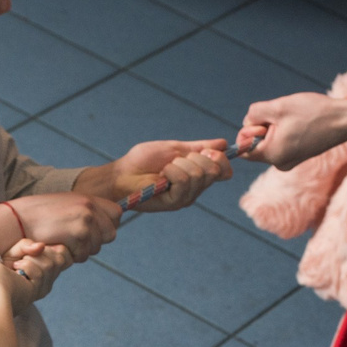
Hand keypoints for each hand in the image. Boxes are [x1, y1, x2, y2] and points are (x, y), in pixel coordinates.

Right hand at [4, 191, 119, 262]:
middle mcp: (90, 208)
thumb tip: (108, 228)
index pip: (117, 214)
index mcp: (88, 198)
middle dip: (95, 242)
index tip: (95, 231)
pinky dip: (70, 256)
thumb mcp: (66, 205)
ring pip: (95, 248)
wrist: (18, 219)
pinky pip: (82, 255)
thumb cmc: (40, 215)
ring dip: (81, 250)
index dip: (108, 225)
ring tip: (62, 241)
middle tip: (75, 240)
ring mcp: (85, 222)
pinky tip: (57, 245)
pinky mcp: (77, 236)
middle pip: (110, 235)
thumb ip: (86, 212)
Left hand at [4, 238, 71, 301]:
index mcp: (48, 271)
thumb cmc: (3, 267)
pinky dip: (26, 266)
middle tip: (24, 257)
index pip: (66, 258)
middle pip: (59, 259)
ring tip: (18, 264)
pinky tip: (15, 269)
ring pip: (49, 265)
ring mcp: (43, 288)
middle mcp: (49, 281)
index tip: (38, 250)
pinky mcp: (36, 292)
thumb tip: (40, 246)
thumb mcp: (16, 251)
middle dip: (41, 252)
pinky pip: (39, 273)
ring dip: (30, 259)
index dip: (57, 249)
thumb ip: (27, 245)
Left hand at [99, 138, 231, 211]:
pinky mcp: (175, 202)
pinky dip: (172, 172)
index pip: (225, 171)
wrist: (122, 174)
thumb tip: (223, 143)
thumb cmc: (143, 161)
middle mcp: (196, 188)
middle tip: (175, 160)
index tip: (207, 150)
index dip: (221, 159)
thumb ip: (198, 147)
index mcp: (198, 175)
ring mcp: (186, 197)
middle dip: (196, 157)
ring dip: (179, 164)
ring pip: (199, 174)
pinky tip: (161, 175)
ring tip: (164, 169)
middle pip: (215, 170)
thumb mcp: (175, 148)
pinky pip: (184, 181)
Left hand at [234, 92, 346, 170]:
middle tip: (283, 116)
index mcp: (272, 156)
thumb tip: (248, 121)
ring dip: (276, 126)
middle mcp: (280, 163)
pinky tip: (301, 122)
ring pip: (270, 140)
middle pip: (257, 143)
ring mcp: (290, 161)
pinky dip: (286, 130)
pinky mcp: (299, 155)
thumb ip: (254, 114)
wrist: (345, 121)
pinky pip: (282, 142)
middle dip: (264, 126)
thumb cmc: (314, 113)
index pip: (243, 149)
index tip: (266, 120)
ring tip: (295, 119)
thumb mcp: (278, 107)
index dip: (249, 131)